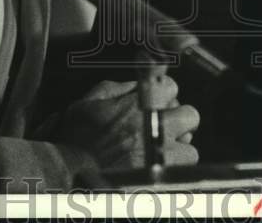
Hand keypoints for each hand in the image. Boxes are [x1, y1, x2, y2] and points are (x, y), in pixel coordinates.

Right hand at [54, 78, 199, 169]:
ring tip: (161, 151)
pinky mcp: (160, 176)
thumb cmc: (76, 137)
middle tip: (165, 127)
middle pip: (189, 115)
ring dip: (179, 148)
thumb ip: (117, 88)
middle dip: (179, 120)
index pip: (171, 87)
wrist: (70, 172)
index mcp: (138, 103)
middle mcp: (154, 126)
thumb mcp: (89, 101)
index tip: (157, 102)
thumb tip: (137, 85)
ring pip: (190, 146)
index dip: (164, 94)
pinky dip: (175, 168)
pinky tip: (159, 166)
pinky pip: (184, 170)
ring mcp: (160, 153)